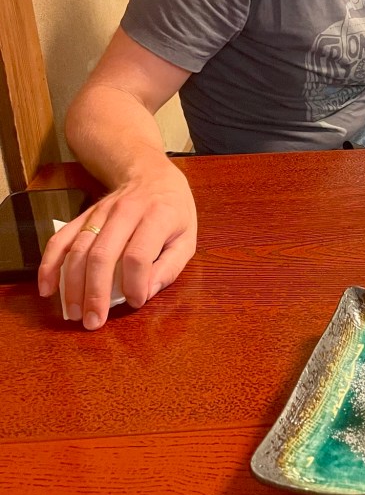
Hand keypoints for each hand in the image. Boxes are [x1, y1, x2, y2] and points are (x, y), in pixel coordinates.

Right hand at [38, 163, 196, 330]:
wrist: (150, 173)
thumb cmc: (173, 210)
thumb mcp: (187, 237)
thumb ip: (170, 267)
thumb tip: (146, 293)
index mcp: (157, 216)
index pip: (138, 255)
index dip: (134, 283)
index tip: (135, 302)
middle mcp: (125, 212)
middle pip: (102, 255)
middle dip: (95, 292)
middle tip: (94, 321)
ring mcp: (100, 213)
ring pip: (78, 249)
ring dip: (72, 285)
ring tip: (74, 313)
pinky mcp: (83, 216)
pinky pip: (60, 239)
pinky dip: (50, 264)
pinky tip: (47, 288)